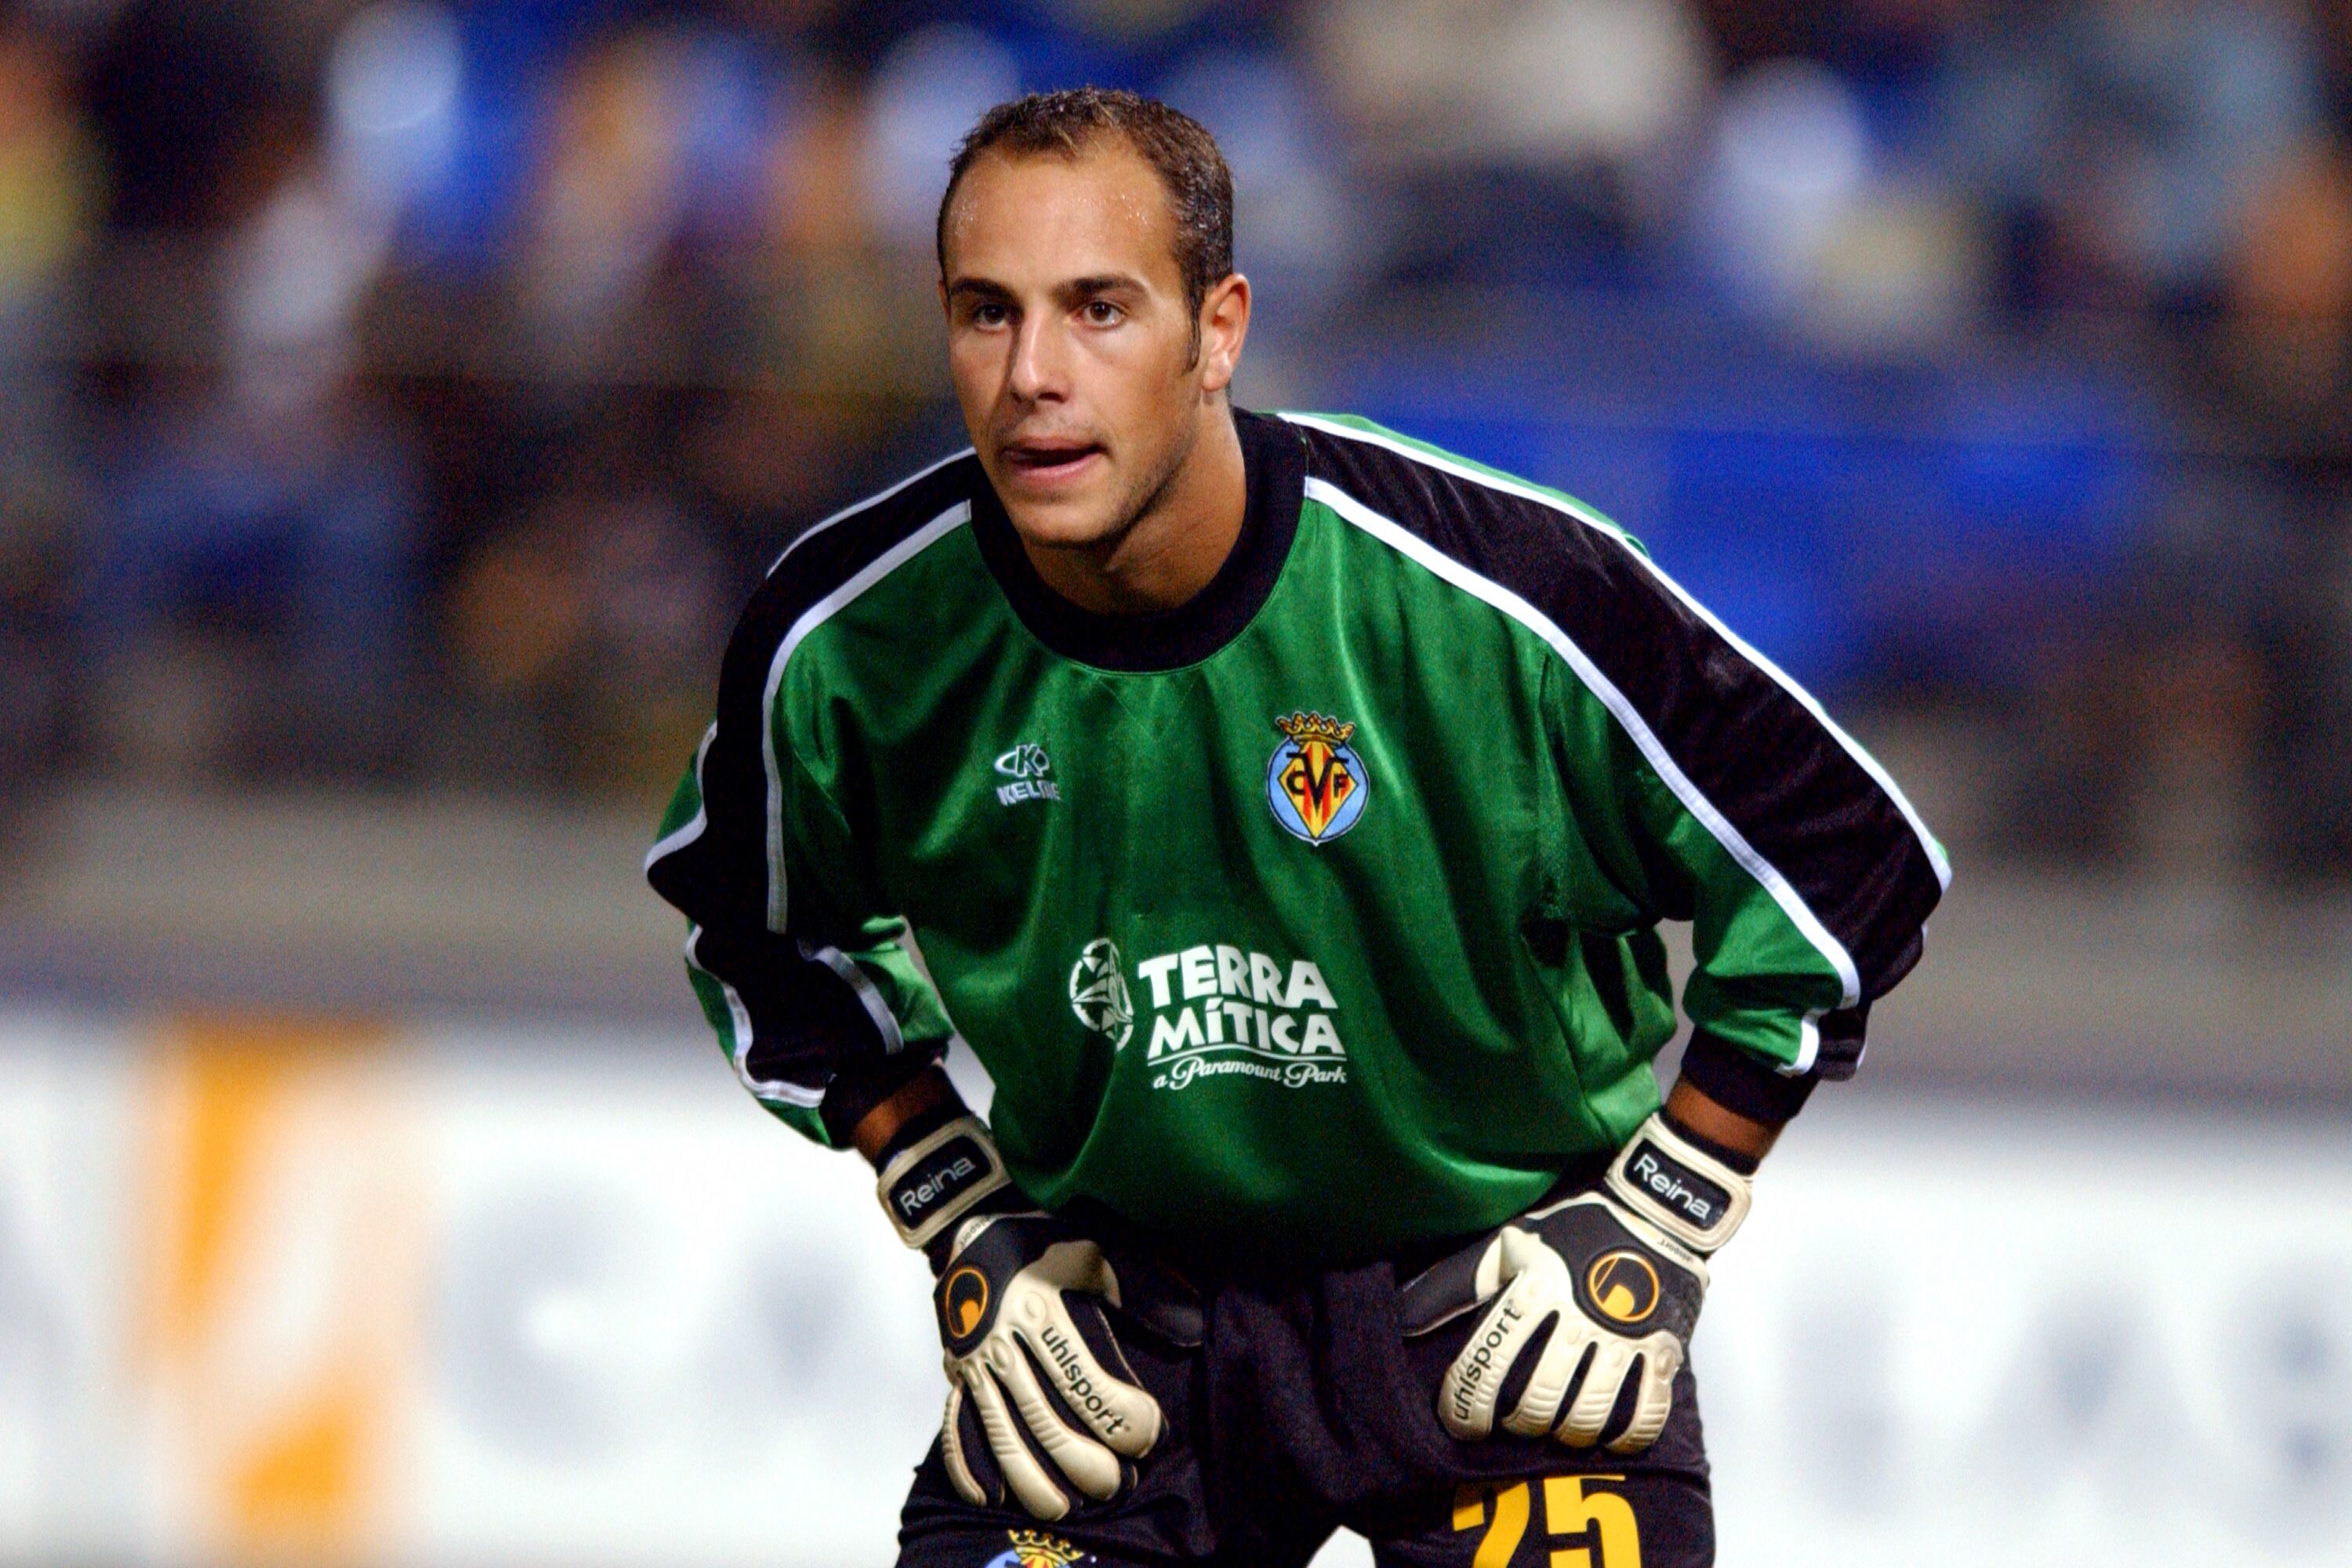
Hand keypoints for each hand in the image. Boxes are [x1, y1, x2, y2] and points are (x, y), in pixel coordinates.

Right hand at [933, 1212, 1163, 1519]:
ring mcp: (975, 1364)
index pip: (1083, 1379)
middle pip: (1043, 1419)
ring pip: (1000, 1434)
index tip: (1149, 1433)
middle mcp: (1004, 1343)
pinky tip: (993, 1496)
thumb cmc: (1039, 1239)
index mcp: (1040, 1311)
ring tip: (1064, 1507)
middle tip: (1118, 1484)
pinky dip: (969, 1467)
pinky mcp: (956, 1374)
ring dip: (1031, 1478)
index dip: (1118, 1415)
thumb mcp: (1092, 1250)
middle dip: (1082, 1461)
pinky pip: (955, 1426)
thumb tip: (1191, 1328)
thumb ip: (1141, 1287)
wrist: (966, 1223)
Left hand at [1398, 1113, 1751, 1452]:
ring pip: (1588, 1416)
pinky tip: (1607, 1438)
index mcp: (1534, 1292)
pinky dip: (1624, 1438)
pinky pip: (1645, 1416)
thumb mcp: (1507, 1245)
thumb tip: (1404, 1319)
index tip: (1460, 1423)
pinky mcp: (1664, 1351)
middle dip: (1516, 1424)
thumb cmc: (1571, 1230)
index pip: (1489, 1364)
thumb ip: (1456, 1283)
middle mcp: (1577, 1319)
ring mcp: (1624, 1339)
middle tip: (1510, 1423)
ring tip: (1554, 1428)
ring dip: (1564, 1434)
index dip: (1466, 1406)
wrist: (1653, 1211)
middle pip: (1538, 1401)